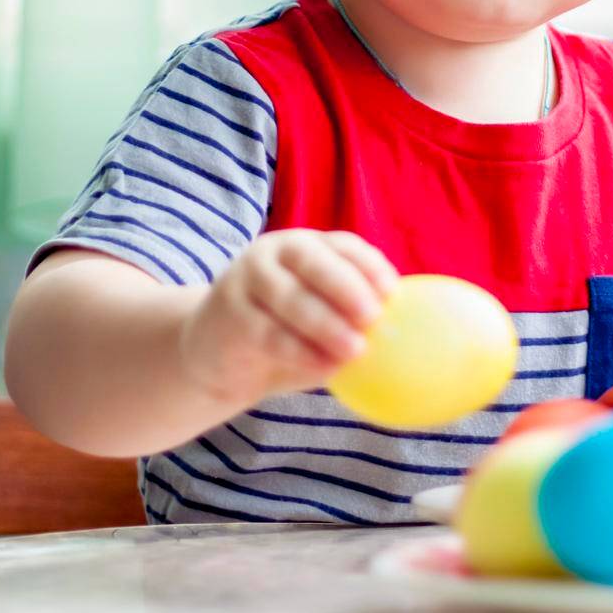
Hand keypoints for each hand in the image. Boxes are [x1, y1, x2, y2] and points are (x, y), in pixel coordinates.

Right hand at [178, 229, 398, 406]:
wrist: (214, 352)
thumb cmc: (283, 332)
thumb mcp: (316, 313)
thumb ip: (348, 316)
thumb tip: (398, 333)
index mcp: (306, 246)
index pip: (343, 245)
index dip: (370, 266)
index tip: (392, 293)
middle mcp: (275, 253)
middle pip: (314, 262)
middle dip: (347, 287)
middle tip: (372, 317)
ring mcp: (247, 280)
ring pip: (291, 298)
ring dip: (326, 325)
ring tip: (355, 350)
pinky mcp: (230, 314)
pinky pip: (269, 333)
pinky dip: (300, 351)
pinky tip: (324, 367)